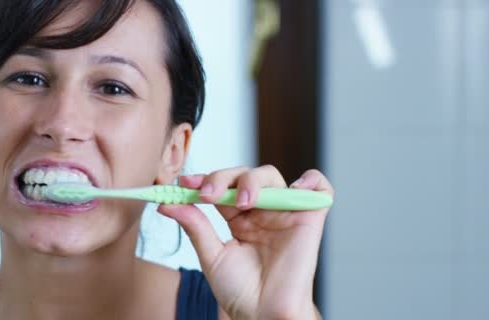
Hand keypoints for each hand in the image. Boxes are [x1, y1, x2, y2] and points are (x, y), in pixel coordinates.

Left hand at [158, 166, 332, 319]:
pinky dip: (313, 180)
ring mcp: (284, 214)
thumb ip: (195, 226)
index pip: (222, 187)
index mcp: (239, 218)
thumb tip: (168, 203)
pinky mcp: (309, 219)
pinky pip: (320, 190)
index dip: (204, 180)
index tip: (184, 183)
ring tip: (242, 201)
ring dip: (252, 180)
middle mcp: (262, 212)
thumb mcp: (211, 256)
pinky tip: (296, 184)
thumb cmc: (241, 292)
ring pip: (272, 176)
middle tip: (208, 194)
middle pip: (244, 175)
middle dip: (222, 178)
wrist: (262, 315)